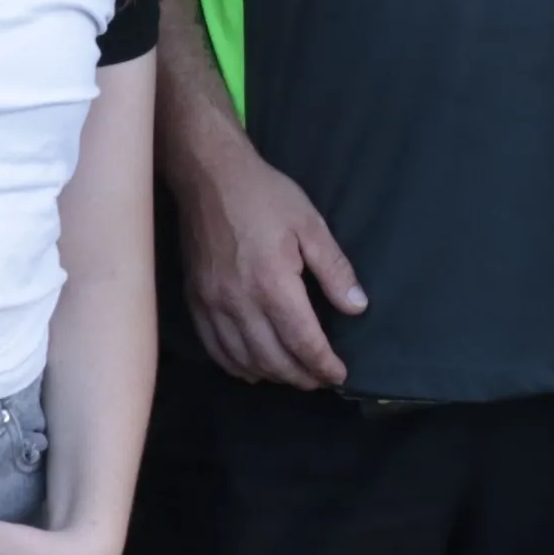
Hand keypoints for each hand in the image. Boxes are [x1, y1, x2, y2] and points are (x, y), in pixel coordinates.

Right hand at [174, 140, 366, 387]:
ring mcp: (213, 305)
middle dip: (302, 377)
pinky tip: (253, 367)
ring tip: (293, 375)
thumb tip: (357, 307)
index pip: (303, 343)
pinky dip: (237, 366)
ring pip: (244, 361)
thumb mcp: (310, 224)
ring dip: (272, 375)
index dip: (324, 365)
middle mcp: (240, 303)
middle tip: (320, 378)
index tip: (339, 375)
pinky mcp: (196, 301)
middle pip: (274, 360)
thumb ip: (334, 269)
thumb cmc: (264, 195)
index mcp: (273, 284)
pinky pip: (216, 350)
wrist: (209, 176)